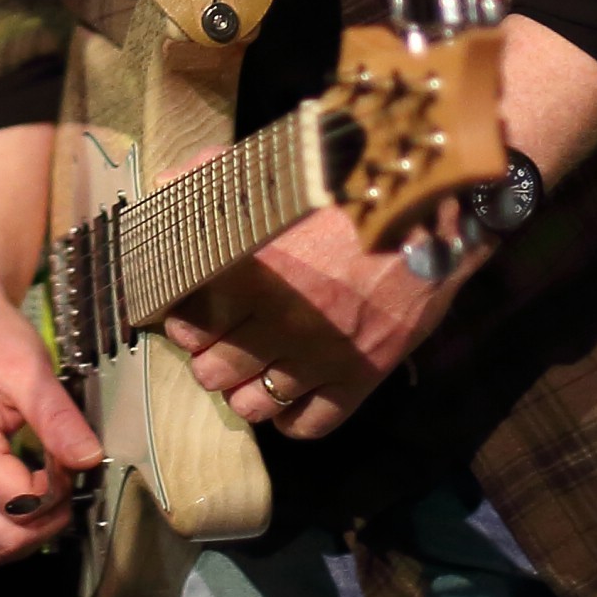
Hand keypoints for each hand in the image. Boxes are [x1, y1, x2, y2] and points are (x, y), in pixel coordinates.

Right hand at [0, 282, 101, 564]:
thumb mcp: (30, 368)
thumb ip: (59, 419)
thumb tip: (90, 459)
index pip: (18, 505)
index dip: (57, 492)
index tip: (73, 458)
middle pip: (2, 540)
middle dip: (47, 519)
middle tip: (68, 477)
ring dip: (28, 532)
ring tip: (51, 489)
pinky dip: (7, 528)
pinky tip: (29, 496)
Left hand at [160, 200, 484, 439]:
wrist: (432, 213)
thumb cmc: (351, 186)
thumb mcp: (278, 169)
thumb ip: (212, 175)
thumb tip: (164, 187)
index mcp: (254, 270)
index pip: (187, 321)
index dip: (182, 318)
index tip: (189, 309)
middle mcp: (281, 323)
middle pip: (211, 371)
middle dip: (208, 356)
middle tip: (220, 339)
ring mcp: (321, 358)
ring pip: (251, 407)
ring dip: (244, 389)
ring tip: (253, 366)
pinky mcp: (360, 380)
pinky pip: (307, 426)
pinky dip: (289, 416)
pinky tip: (290, 391)